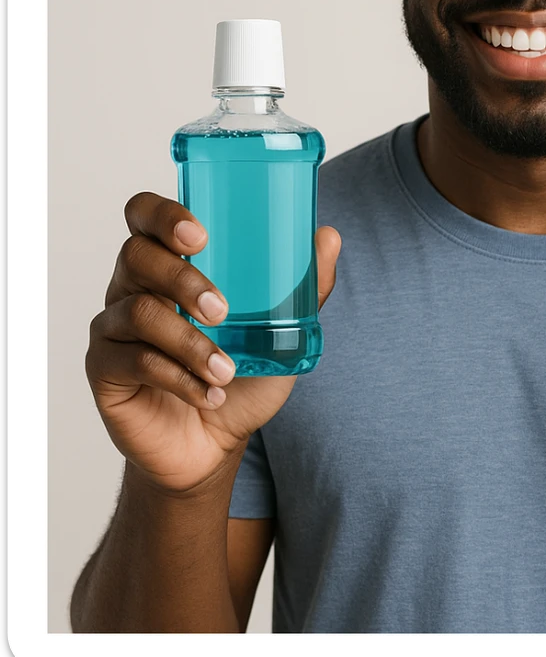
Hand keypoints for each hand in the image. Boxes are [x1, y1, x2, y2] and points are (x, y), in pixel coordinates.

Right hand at [86, 192, 341, 494]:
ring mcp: (114, 326)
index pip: (145, 214)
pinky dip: (179, 378)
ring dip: (190, 341)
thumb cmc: (242, 375)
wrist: (214, 442)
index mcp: (170, 262)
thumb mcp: (283, 332)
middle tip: (224, 309)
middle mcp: (134, 285)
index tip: (200, 236)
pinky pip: (134, 360)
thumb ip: (304, 287)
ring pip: (139, 312)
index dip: (163, 214)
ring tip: (227, 369)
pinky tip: (210, 393)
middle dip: (183, 279)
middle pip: (137, 256)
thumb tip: (329, 237)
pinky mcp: (105, 368)